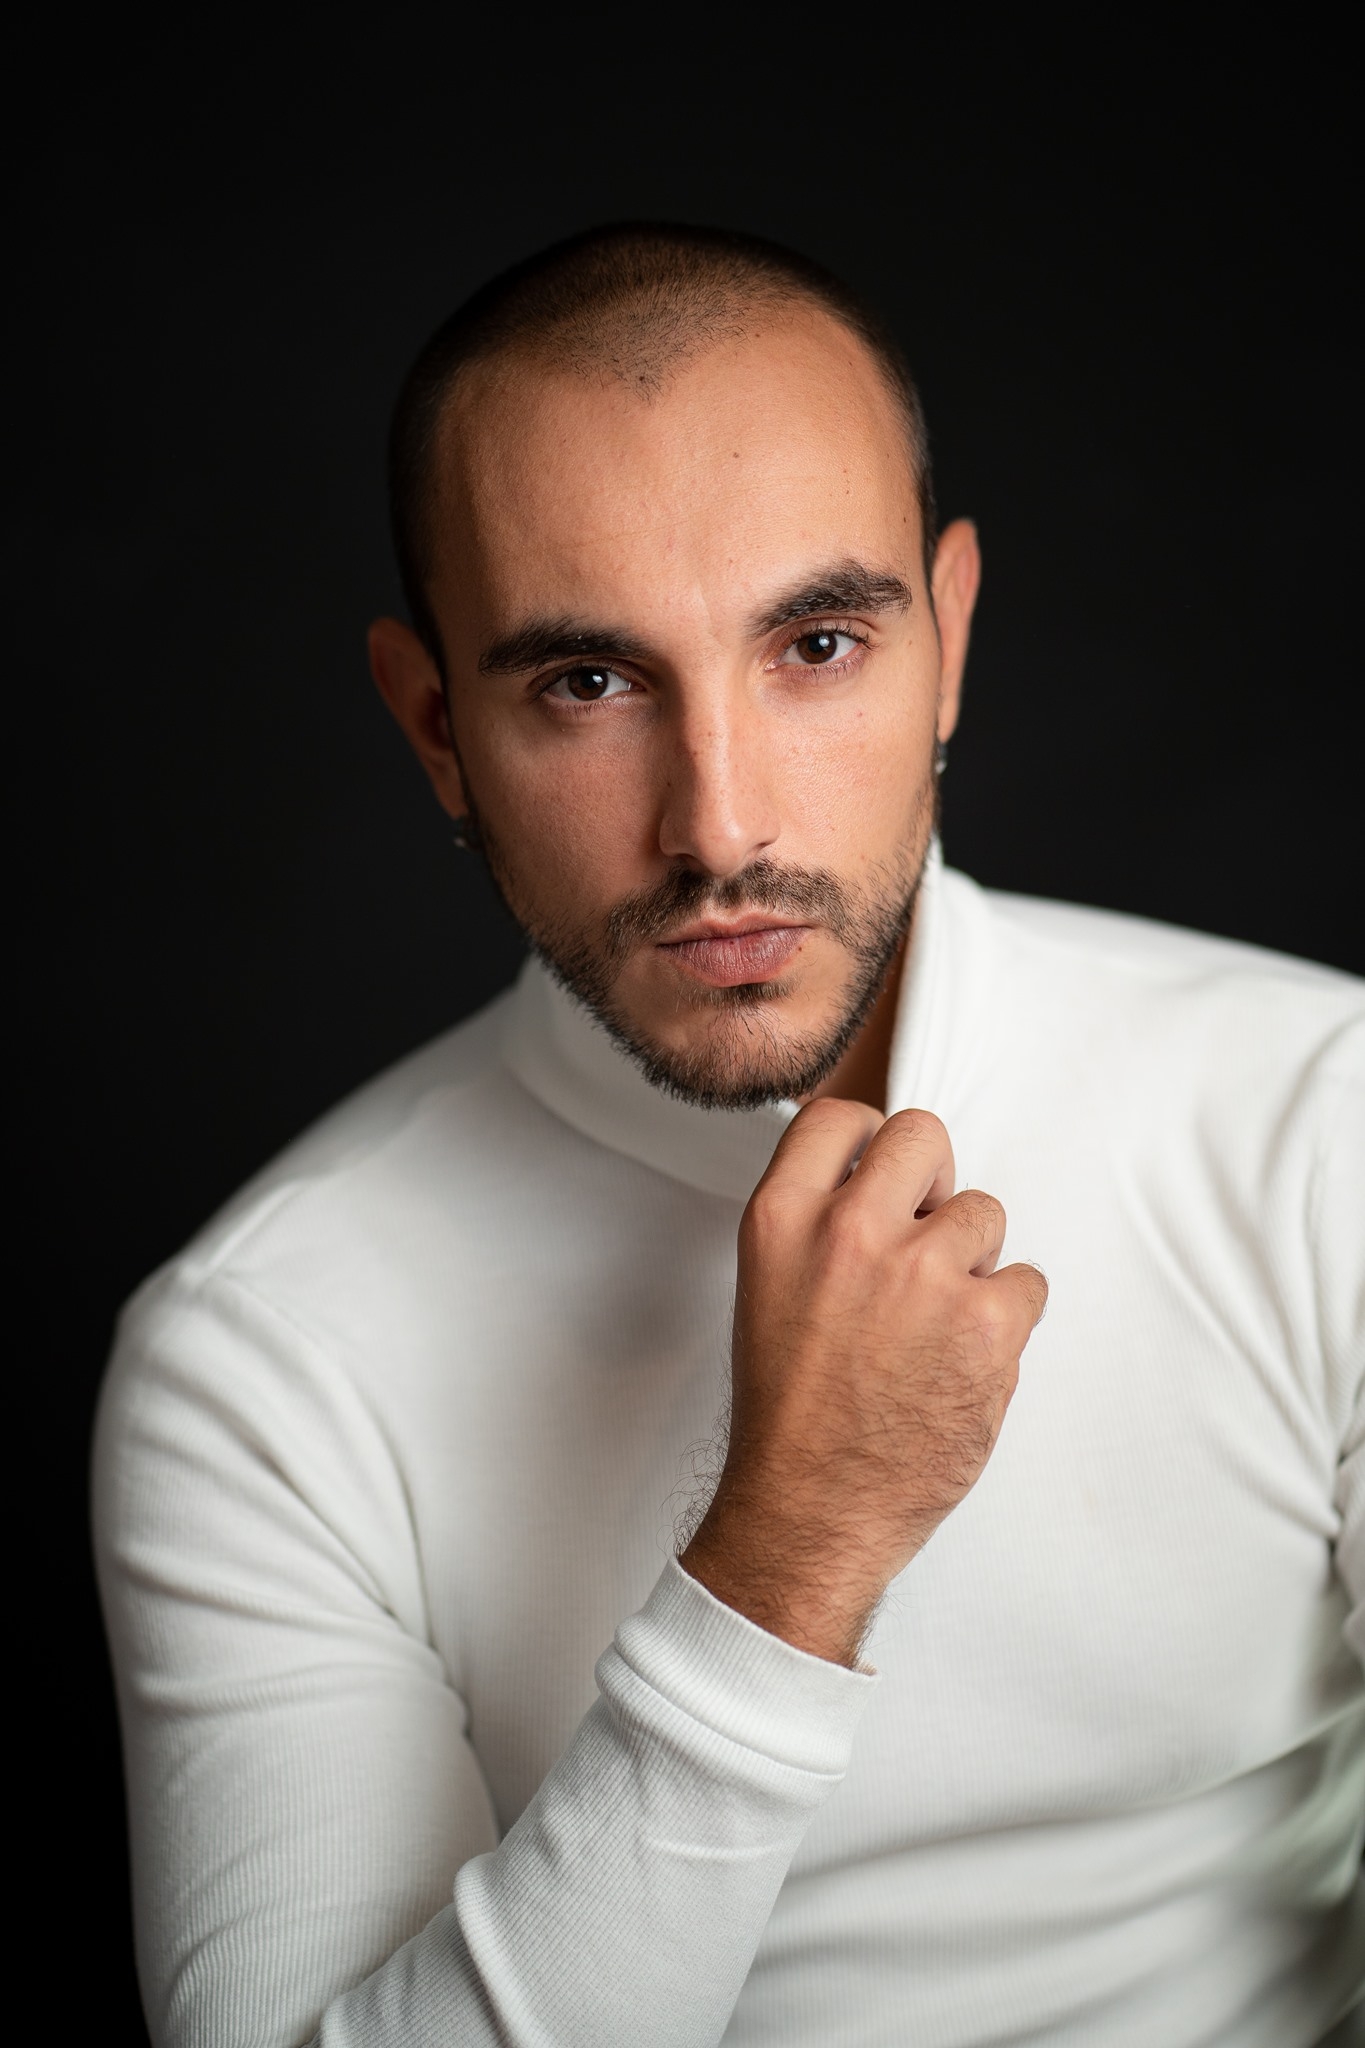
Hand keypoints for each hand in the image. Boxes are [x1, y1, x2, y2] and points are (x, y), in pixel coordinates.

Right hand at [679, 1100, 1046, 1666]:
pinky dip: (1010, 1320)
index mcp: (783, 1219)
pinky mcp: (986, 1322)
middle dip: (932, 1183)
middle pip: (924, 1135)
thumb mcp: (769, 1288)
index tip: (881, 1176)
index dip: (870, 1144)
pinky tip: (967, 1359)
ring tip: (935, 1325)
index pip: (840, 1116)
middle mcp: (850, 1232)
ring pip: (984, 1213)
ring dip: (973, 1261)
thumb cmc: (792, 1409)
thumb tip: (884, 1180)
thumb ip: (818, 1224)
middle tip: (923, 1239)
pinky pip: (1028, 1282)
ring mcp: (923, 1273)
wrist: (813, 1508)